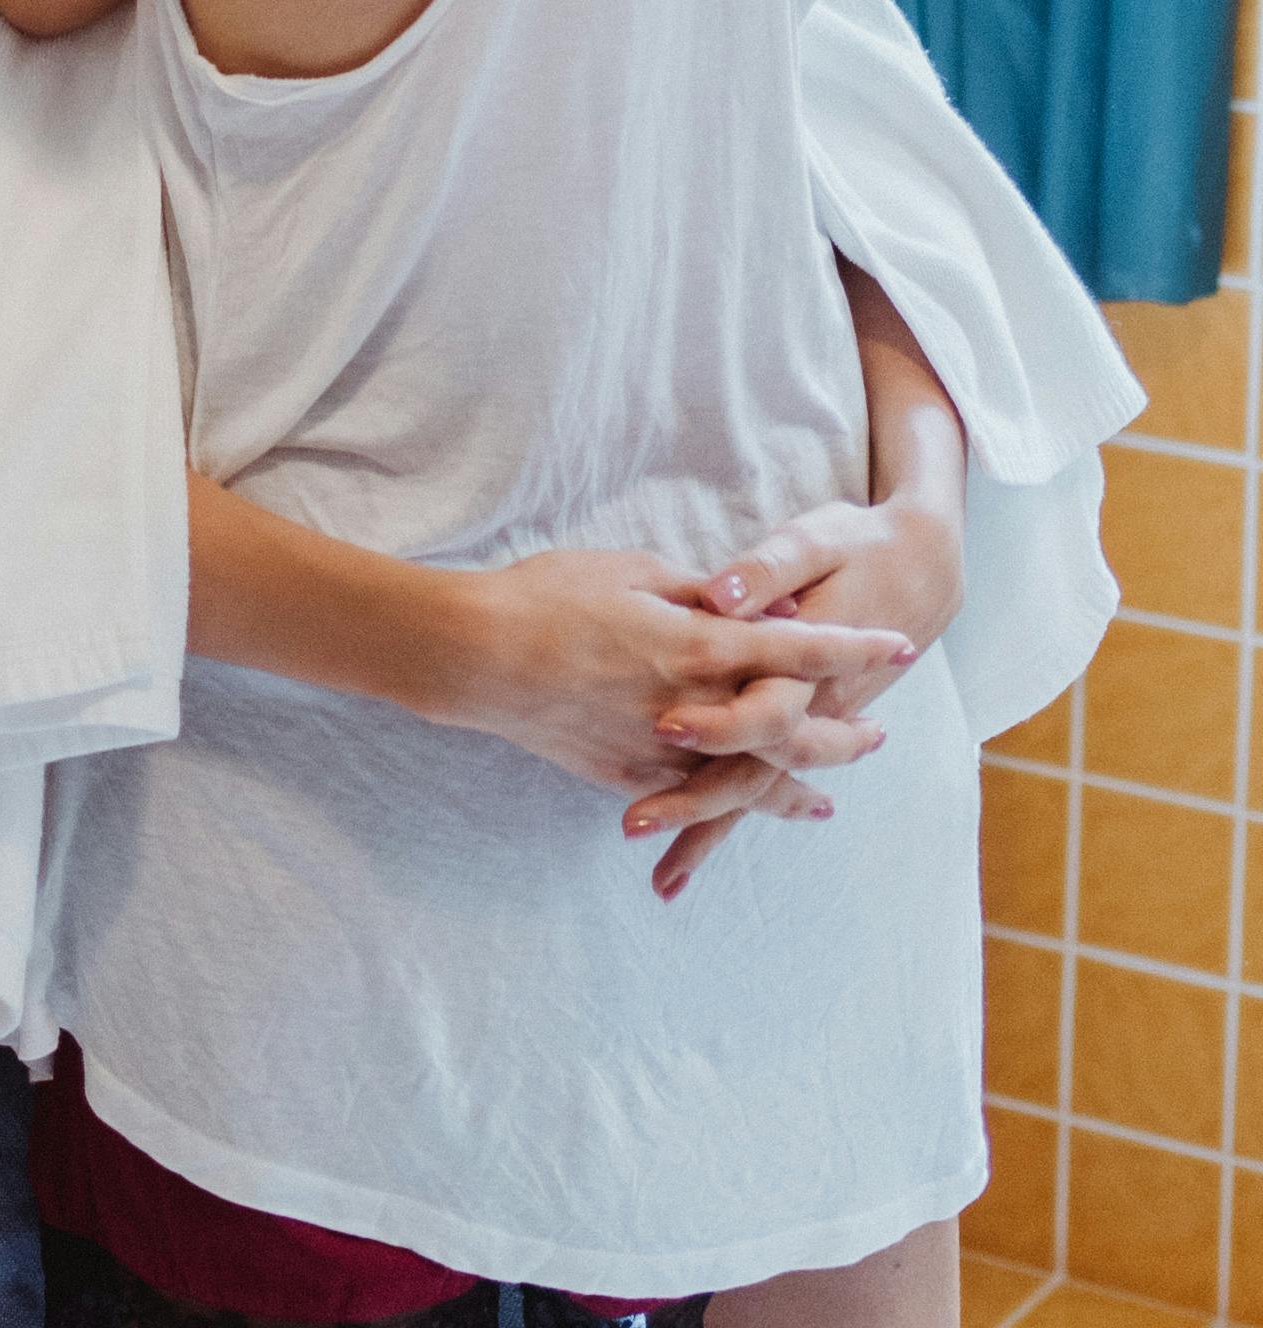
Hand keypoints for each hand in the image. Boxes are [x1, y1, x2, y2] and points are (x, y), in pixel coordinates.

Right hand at [445, 542, 911, 800]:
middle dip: (840, 731)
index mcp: (696, 643)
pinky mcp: (629, 776)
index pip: (795, 646)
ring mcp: (662, 749)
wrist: (478, 656)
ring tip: (828, 796)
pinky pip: (696, 797)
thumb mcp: (628, 569)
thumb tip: (745, 600)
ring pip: (749, 779)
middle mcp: (692, 704)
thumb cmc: (548, 595)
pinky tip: (744, 810)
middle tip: (876, 735)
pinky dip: (731, 804)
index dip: (851, 646)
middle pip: (790, 727)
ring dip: (795, 785)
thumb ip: (695, 589)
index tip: (900, 646)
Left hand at [632, 493, 963, 899]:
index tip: (664, 728)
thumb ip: (767, 572)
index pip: (763, 707)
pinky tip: (686, 859)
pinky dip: (725, 820)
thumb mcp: (813, 543)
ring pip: (752, 791)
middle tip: (633, 823)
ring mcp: (805, 726)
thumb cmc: (859, 548)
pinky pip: (759, 786)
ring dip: (705, 829)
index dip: (717, 721)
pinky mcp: (796, 729)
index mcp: (808, 661)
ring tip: (660, 878)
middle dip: (694, 801)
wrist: (922, 572)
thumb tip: (725, 594)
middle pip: (751, 771)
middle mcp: (809, 708)